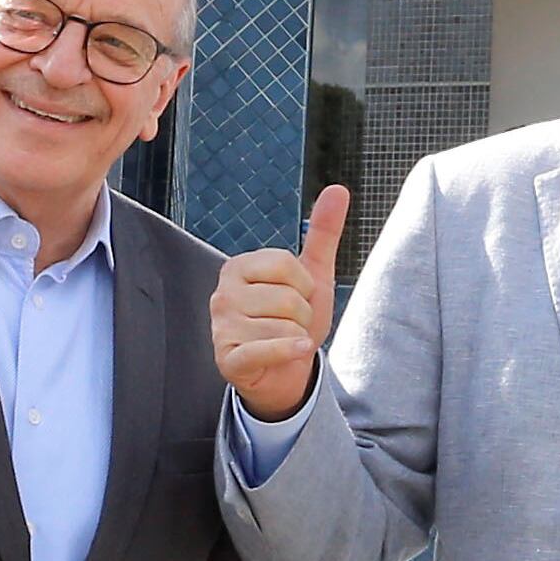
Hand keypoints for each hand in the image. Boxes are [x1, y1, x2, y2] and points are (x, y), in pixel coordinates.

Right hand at [210, 187, 350, 416]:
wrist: (286, 371)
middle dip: (301, 315)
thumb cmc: (295, 320)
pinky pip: (266, 350)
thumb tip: (338, 189)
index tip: (296, 297)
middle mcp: (222, 294)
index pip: (287, 264)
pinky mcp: (227, 358)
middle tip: (290, 324)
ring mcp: (221, 327)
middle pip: (288, 298)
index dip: (304, 285)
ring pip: (283, 326)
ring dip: (295, 337)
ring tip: (283, 340)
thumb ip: (322, 233)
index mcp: (238, 266)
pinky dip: (289, 352)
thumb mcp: (314, 275)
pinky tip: (294, 351)